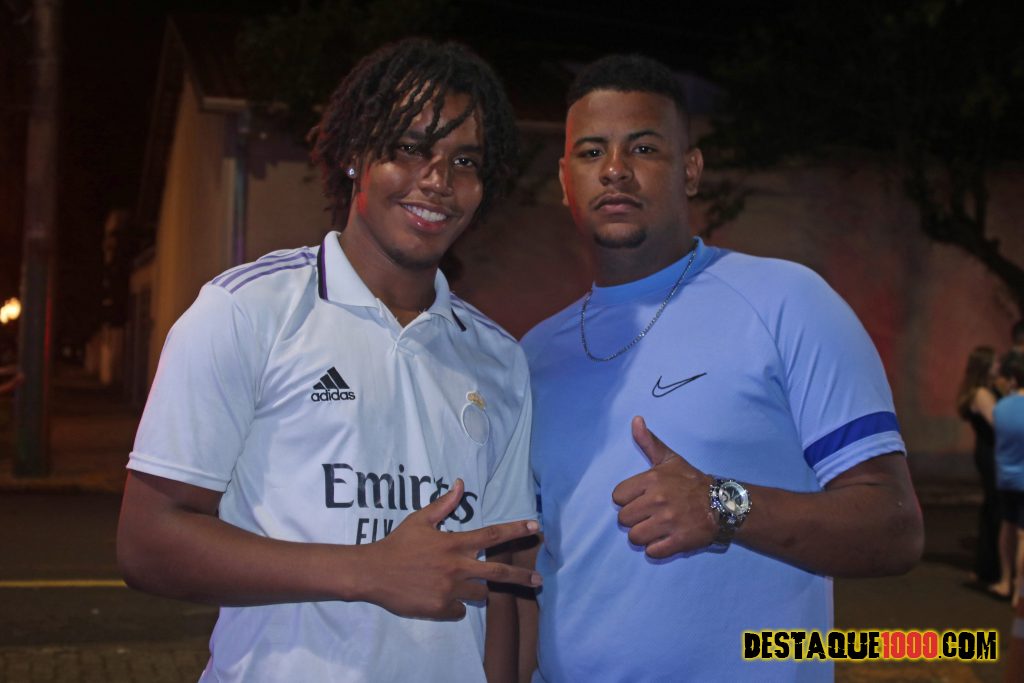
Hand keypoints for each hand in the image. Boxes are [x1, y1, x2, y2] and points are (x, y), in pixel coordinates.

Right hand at [361, 478, 541, 619]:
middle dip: (522, 578)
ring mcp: (450, 590)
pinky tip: (442, 597)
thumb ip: (443, 505)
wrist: (373, 573)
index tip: (535, 528)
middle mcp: (457, 567)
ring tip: (459, 583)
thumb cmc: (398, 544)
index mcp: (455, 544)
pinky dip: (456, 605)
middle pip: (498, 573)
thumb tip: (460, 484)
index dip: (516, 530)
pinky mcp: (441, 608)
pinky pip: (460, 610)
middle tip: (539, 581)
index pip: (492, 536)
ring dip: (476, 589)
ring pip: (479, 593)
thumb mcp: (420, 520)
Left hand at [611, 416, 715, 558]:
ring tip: (656, 529)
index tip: (641, 499)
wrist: (723, 504)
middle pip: (624, 519)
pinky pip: (653, 552)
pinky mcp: (679, 541)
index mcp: (652, 480)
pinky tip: (665, 540)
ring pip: (635, 537)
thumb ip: (648, 442)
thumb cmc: (691, 482)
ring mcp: (669, 522)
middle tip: (649, 515)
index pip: (618, 497)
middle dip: (634, 519)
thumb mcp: (670, 459)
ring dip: (643, 536)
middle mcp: (658, 501)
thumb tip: (635, 420)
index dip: (627, 500)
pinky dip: (657, 549)